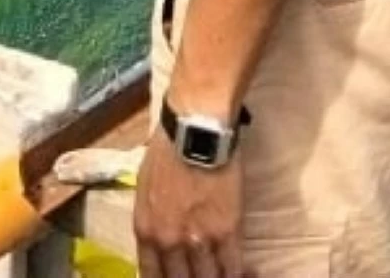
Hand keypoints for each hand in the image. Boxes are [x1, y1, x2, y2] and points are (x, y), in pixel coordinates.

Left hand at [133, 134, 244, 277]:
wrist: (195, 127)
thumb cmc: (168, 148)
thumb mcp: (145, 188)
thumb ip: (152, 220)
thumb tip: (159, 239)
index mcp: (146, 231)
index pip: (152, 277)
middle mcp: (169, 243)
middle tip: (200, 274)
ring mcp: (198, 240)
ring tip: (222, 275)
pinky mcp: (226, 231)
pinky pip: (232, 267)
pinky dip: (237, 274)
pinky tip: (244, 274)